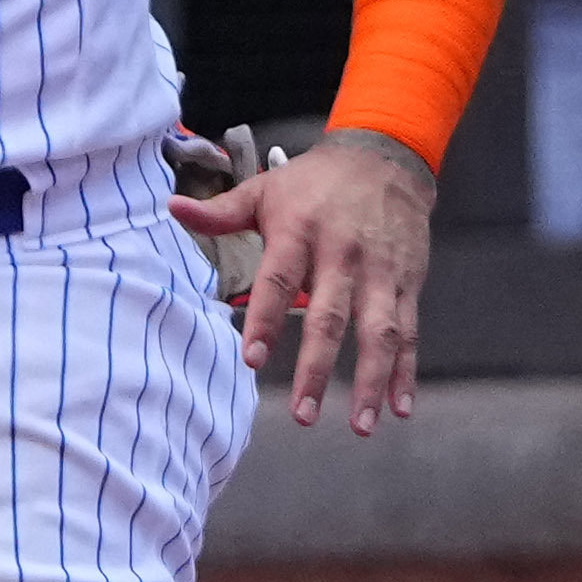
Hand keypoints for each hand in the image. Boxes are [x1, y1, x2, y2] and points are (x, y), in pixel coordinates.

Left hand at [177, 128, 439, 433]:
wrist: (386, 156)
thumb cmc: (314, 182)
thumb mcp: (266, 188)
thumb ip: (220, 211)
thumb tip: (171, 208)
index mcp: (300, 233)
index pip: (278, 281)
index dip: (265, 321)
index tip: (251, 360)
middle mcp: (342, 255)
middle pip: (330, 317)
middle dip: (316, 368)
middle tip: (302, 413)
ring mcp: (380, 273)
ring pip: (379, 332)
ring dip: (372, 381)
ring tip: (361, 425)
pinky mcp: (407, 283)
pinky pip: (409, 332)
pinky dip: (406, 372)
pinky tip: (400, 408)